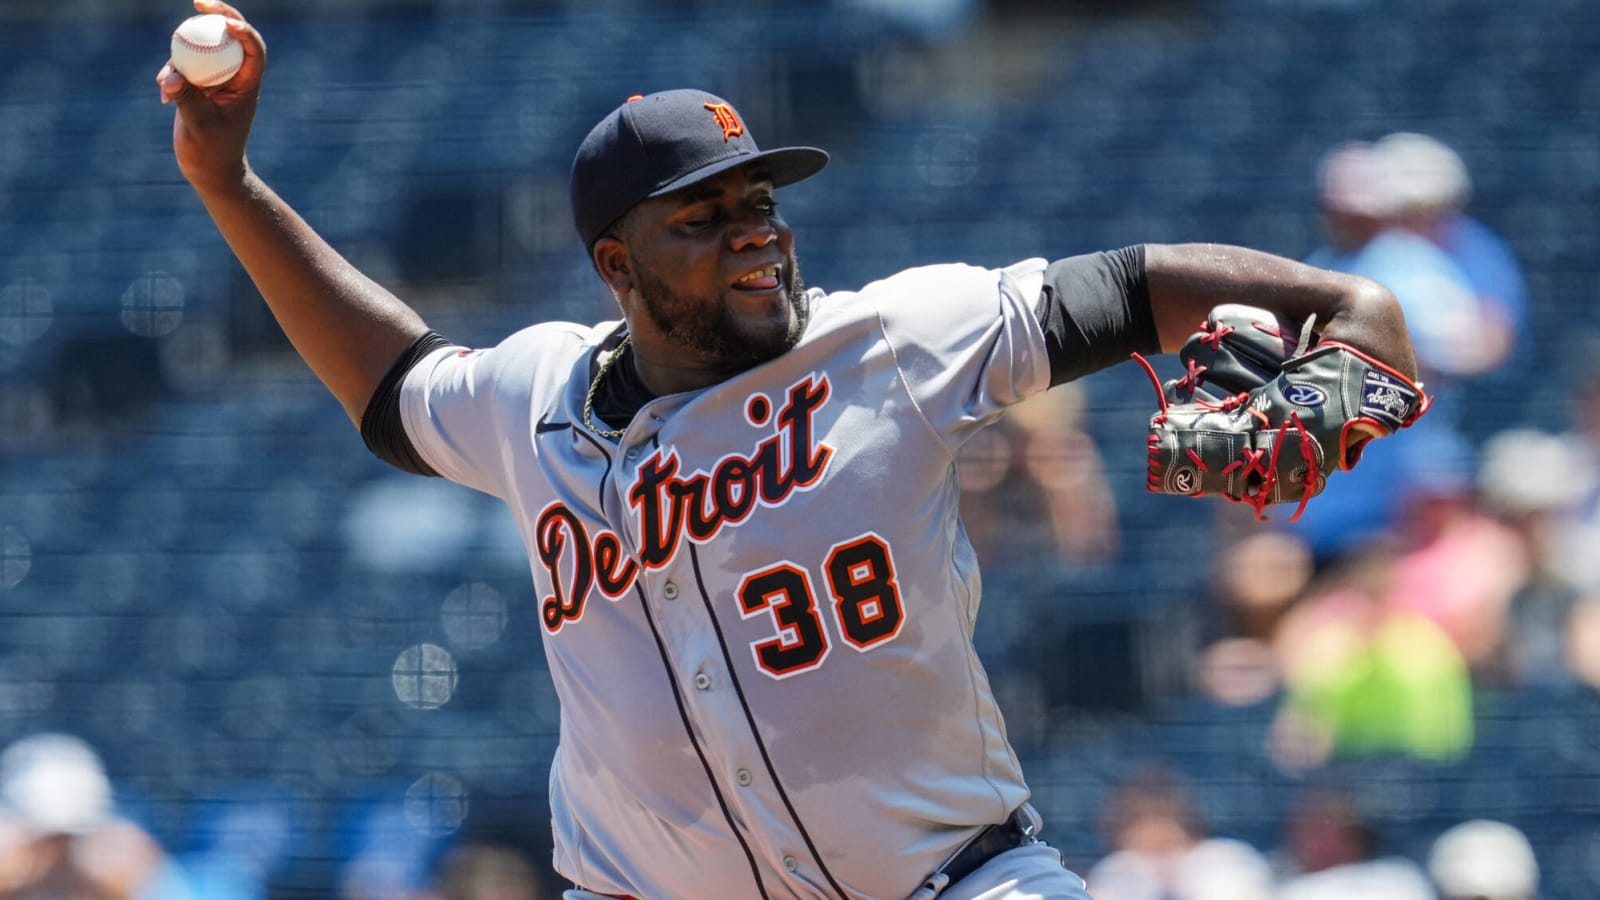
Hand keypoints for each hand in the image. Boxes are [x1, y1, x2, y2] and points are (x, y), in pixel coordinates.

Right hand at [156, 0, 266, 192]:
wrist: (209, 171)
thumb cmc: (212, 153)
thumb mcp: (198, 125)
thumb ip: (186, 98)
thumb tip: (170, 76)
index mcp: (247, 85)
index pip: (254, 49)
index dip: (244, 31)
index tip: (225, 23)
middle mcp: (234, 78)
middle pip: (231, 37)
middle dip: (217, 16)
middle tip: (198, 1)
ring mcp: (216, 80)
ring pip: (202, 50)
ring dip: (180, 56)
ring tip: (166, 86)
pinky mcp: (198, 85)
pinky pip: (184, 67)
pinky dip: (170, 76)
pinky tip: (163, 96)